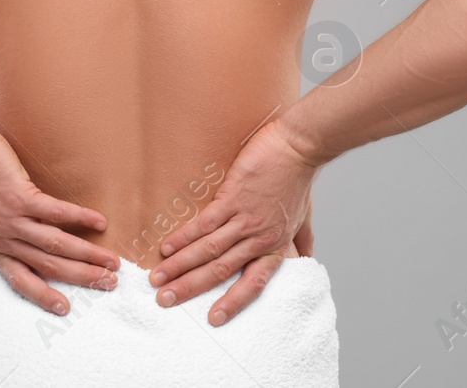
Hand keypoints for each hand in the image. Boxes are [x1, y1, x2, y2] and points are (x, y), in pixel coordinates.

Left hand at [0, 123, 119, 314]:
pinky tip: (100, 222)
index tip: (66, 308)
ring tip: (111, 261)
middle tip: (108, 284)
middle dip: (81, 277)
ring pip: (55, 245)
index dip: (43, 296)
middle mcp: (3, 238)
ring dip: (87, 255)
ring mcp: (11, 220)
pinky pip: (56, 213)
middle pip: (47, 266)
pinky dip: (80, 218)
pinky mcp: (20, 197)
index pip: (20, 280)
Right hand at [148, 119, 319, 325]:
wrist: (298, 148)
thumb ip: (301, 241)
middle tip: (165, 300)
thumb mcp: (304, 218)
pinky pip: (204, 224)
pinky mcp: (232, 198)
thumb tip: (308, 258)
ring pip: (208, 250)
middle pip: (220, 271)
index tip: (214, 319)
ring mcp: (244, 219)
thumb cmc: (299, 180)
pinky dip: (183, 237)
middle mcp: (258, 239)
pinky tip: (167, 246)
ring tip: (158, 277)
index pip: (253, 284)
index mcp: (274, 247)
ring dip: (180, 265)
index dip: (233, 302)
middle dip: (190, 287)